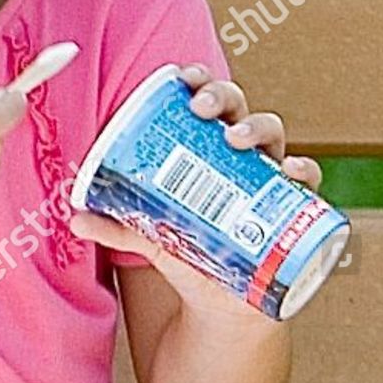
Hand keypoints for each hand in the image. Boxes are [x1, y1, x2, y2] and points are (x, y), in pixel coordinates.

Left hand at [69, 64, 322, 323]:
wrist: (221, 307)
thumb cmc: (188, 253)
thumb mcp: (150, 235)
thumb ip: (115, 224)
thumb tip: (75, 215)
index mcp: (206, 151)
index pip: (205, 103)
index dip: (197, 82)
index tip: (179, 76)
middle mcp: (240, 158)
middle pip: (238, 109)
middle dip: (222, 97)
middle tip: (199, 108)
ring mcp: (268, 181)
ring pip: (273, 137)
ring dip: (257, 128)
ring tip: (234, 138)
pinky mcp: (292, 210)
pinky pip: (307, 184)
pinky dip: (303, 170)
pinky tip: (291, 170)